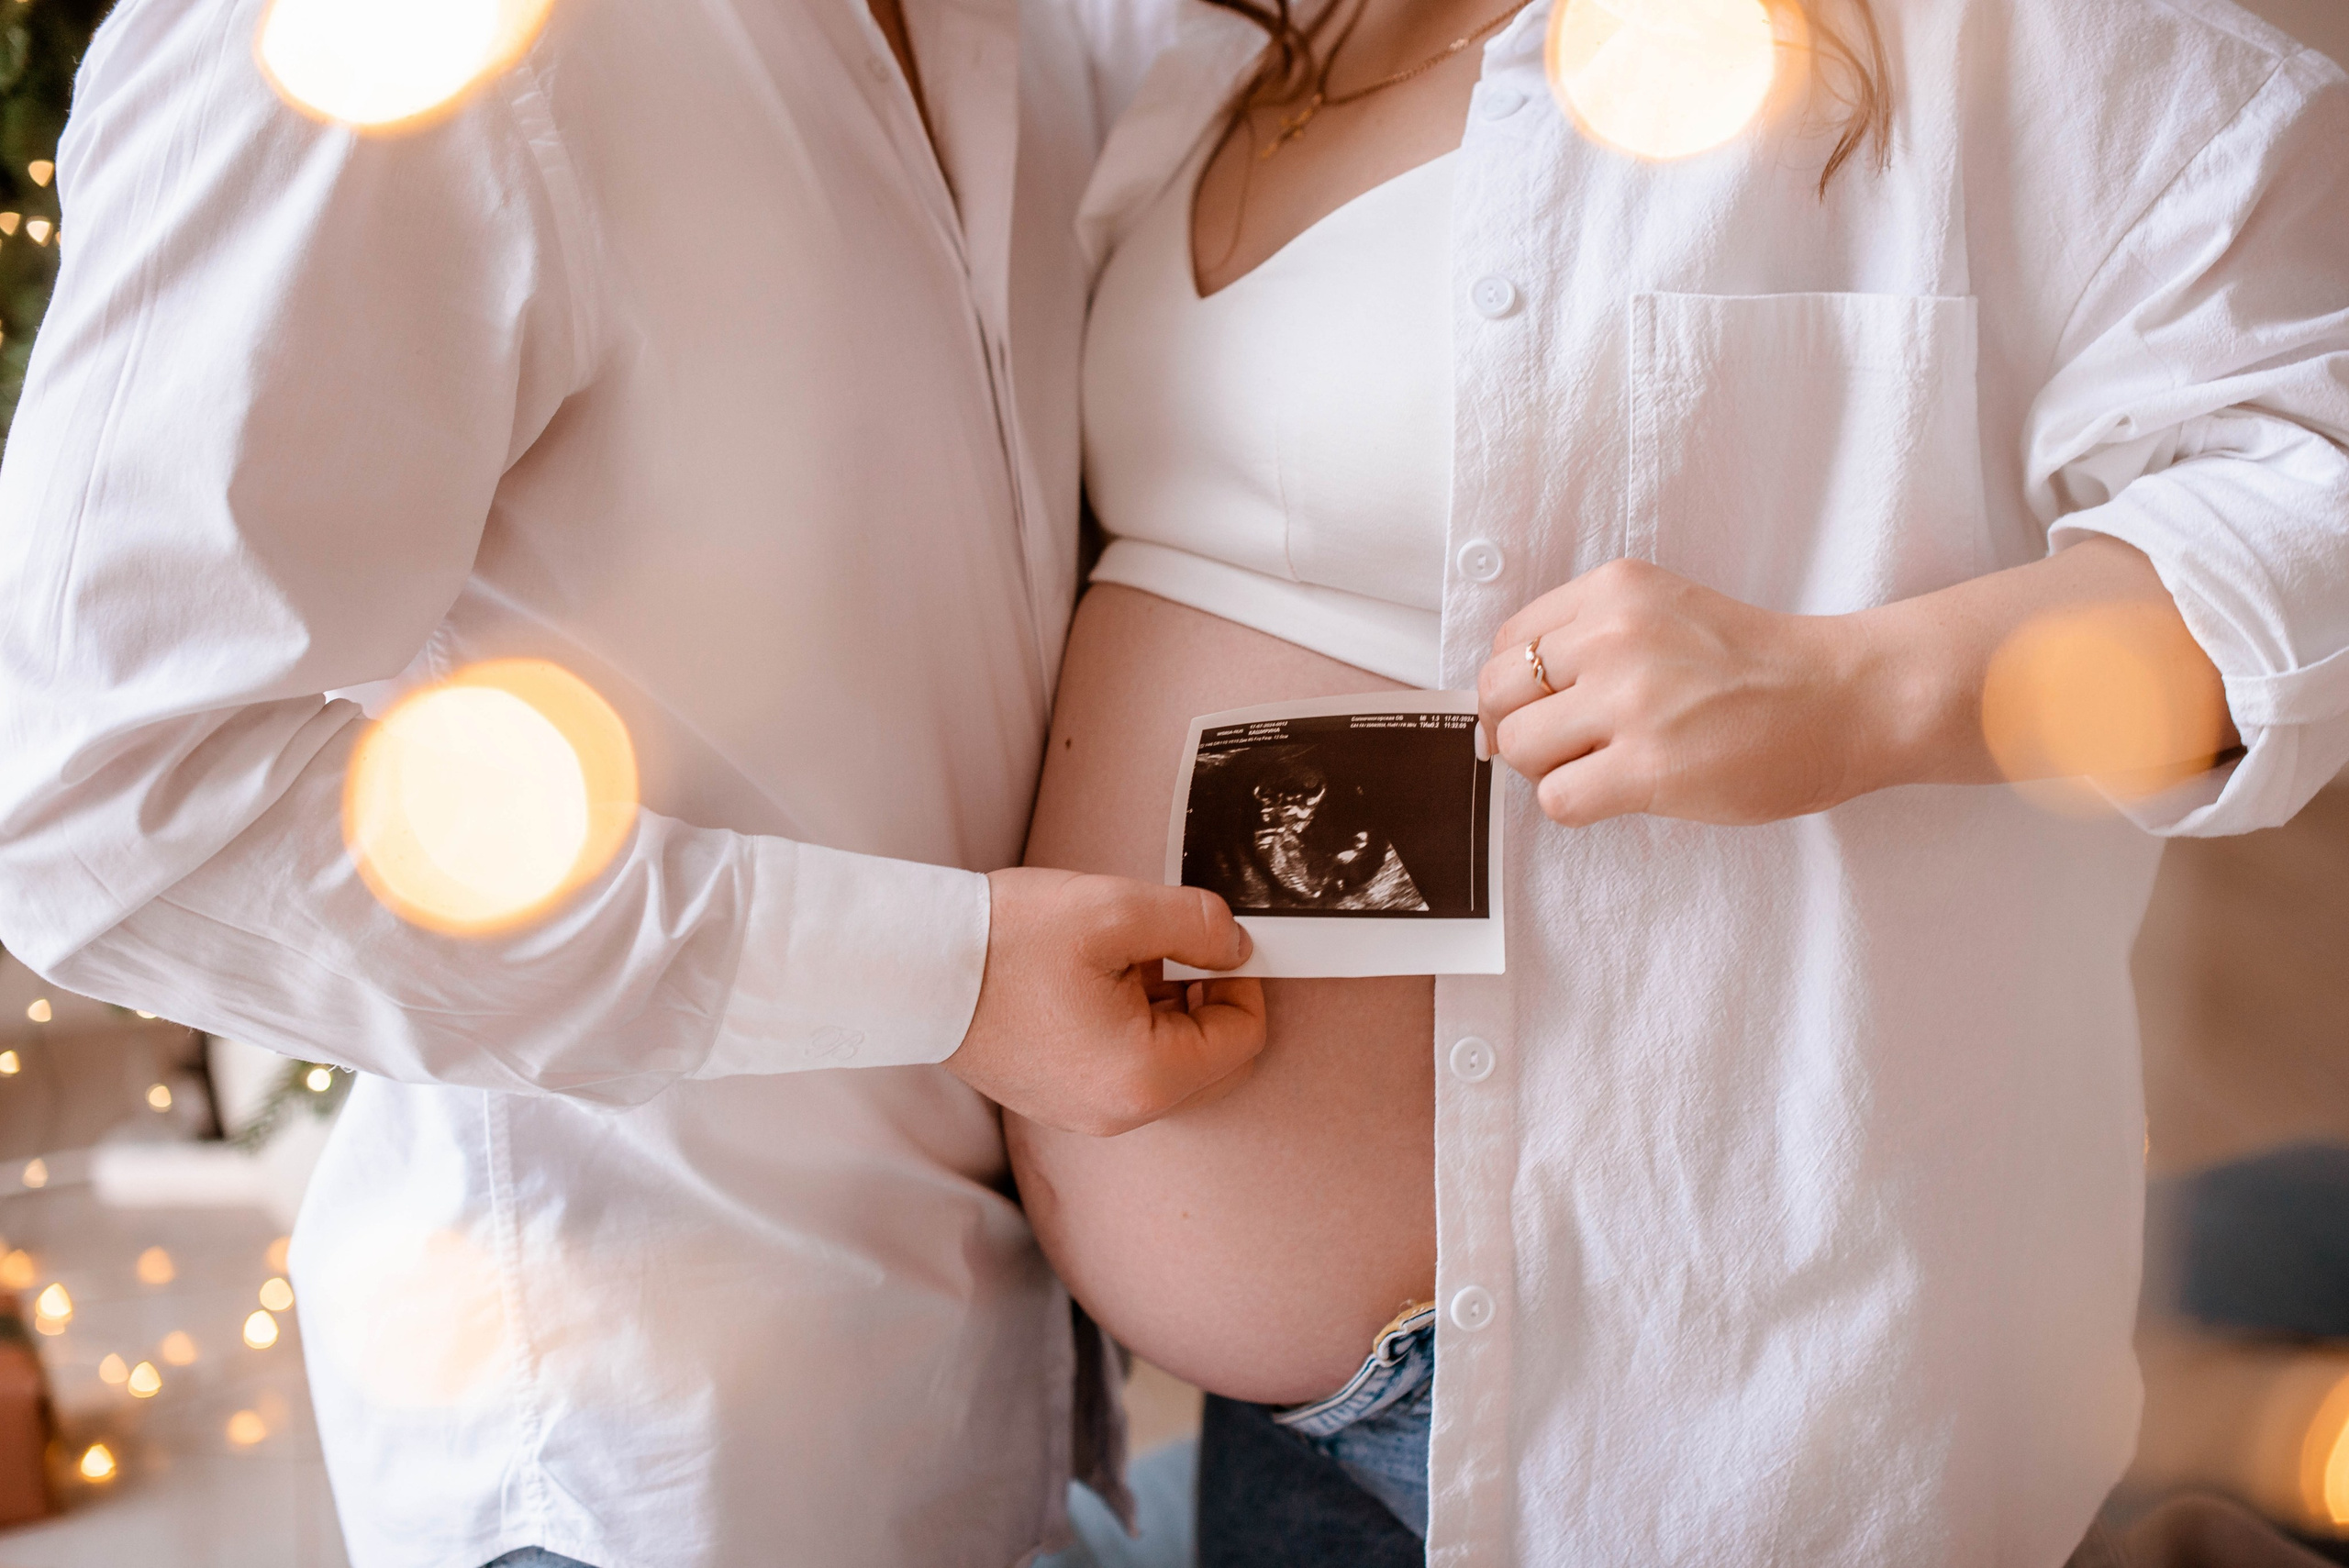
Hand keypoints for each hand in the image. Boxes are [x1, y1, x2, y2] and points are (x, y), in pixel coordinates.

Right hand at [946, 868, 1267, 1135]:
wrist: (914, 970)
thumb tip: (1238, 946)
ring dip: (1168, 1007)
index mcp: (1145, 1077)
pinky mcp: (1061, 1098)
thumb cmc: (1008, 942)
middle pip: (1212, 1059)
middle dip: (1207, 997)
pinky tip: (1097, 977)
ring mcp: (1086, 1111)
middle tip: (1177, 945)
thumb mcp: (1116, 909)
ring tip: (1126, 956)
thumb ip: (1198, 925)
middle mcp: (1120, 1112)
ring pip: (1169, 1062)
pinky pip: (1126, 1066)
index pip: (1244, 1036)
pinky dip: (1132, 1023)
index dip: (1244, 980)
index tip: (1215, 938)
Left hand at [1475, 558, 1885, 826]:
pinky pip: (1557, 798)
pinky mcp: (1649, 766)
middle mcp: (1615, 635)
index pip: (1509, 639)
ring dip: (1548, 769)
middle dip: (1518, 727)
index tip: (1548, 707)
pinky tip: (1622, 790)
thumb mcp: (1663, 613)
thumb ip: (1587, 641)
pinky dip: (1576, 804)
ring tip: (1602, 765)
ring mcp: (1632, 701)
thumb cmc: (1758, 666)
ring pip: (1519, 747)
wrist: (1845, 697)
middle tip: (1566, 745)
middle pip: (1498, 693)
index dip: (1518, 686)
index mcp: (1615, 589)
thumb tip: (1499, 714)